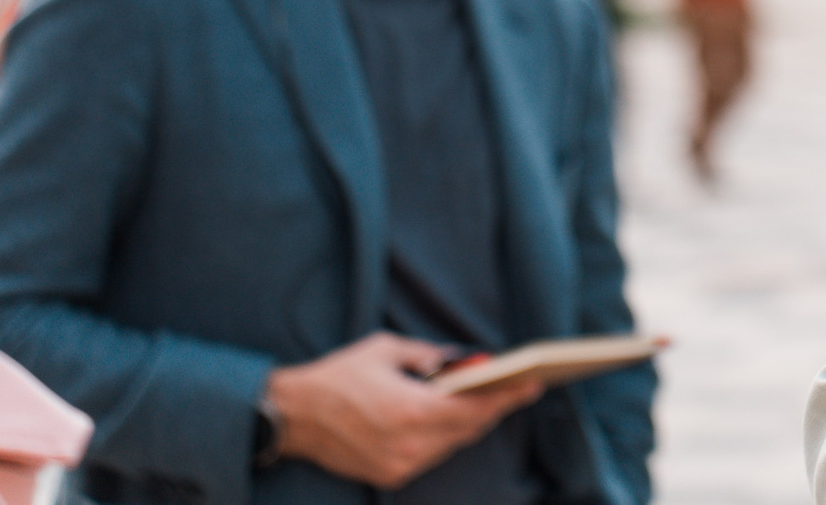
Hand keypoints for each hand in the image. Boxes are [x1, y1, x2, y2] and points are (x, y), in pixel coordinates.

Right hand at [267, 332, 543, 487]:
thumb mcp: (386, 350)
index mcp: (411, 411)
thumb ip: (429, 355)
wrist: (292, 415)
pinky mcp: (389, 475)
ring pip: (451, 445)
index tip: (533, 384)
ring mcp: (399, 465)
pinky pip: (431, 455)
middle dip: (494, 408)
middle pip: (469, 429)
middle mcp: (409, 444)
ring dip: (470, 423)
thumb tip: (465, 362)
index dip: (507, 397)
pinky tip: (454, 418)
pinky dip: (445, 437)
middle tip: (519, 388)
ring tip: (492, 400)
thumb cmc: (339, 376)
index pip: (474, 408)